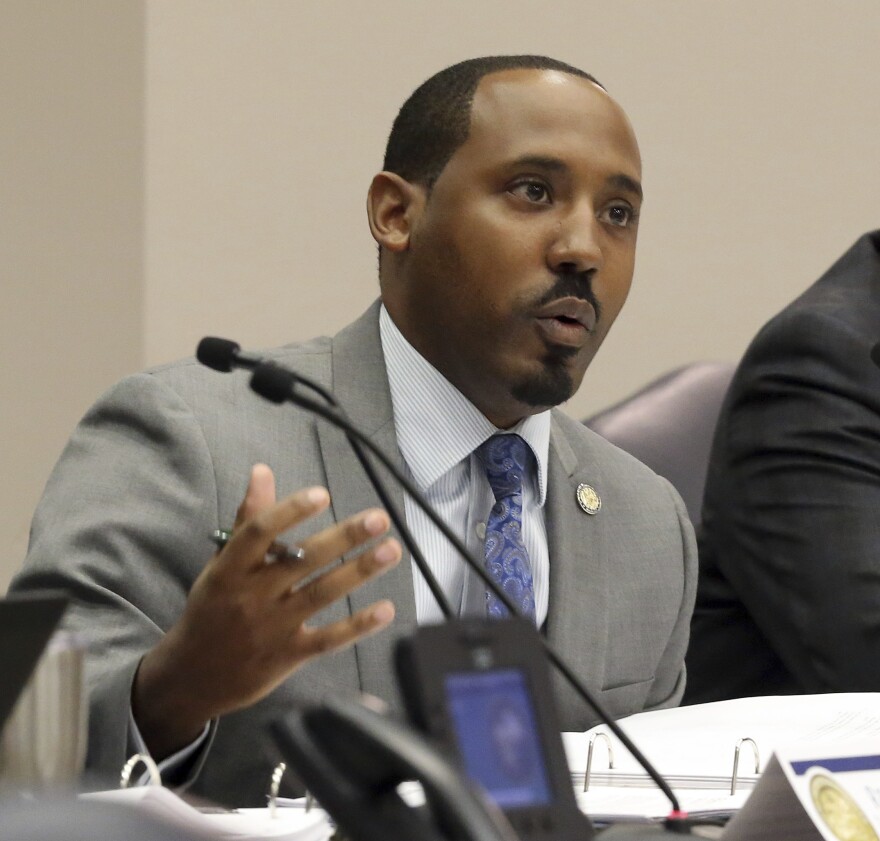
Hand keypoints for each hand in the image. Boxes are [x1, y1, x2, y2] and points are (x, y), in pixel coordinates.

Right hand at [132, 463, 400, 758]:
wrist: (193, 676)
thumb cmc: (213, 609)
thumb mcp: (221, 563)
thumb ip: (248, 519)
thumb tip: (262, 471)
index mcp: (231, 568)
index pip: (260, 533)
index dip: (290, 511)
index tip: (322, 494)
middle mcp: (252, 595)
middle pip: (302, 560)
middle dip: (344, 537)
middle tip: (379, 518)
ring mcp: (272, 627)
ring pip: (321, 594)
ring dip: (359, 571)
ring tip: (391, 550)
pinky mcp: (289, 656)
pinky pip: (328, 639)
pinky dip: (358, 625)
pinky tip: (386, 609)